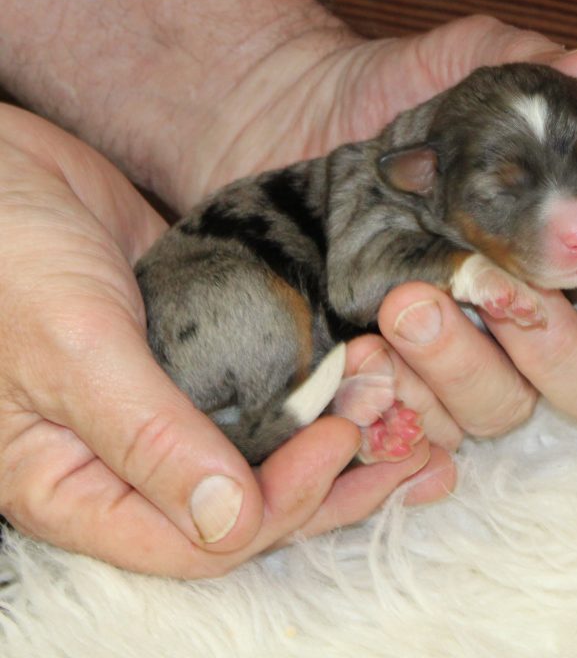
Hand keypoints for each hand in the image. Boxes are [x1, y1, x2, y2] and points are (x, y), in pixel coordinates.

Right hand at [0, 105, 452, 577]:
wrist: (5, 171)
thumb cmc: (7, 257)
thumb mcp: (69, 347)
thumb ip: (145, 436)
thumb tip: (231, 524)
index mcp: (80, 485)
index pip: (195, 540)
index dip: (277, 507)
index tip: (336, 442)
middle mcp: (133, 458)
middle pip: (247, 503)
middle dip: (328, 476)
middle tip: (401, 435)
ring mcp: (175, 402)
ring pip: (267, 444)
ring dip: (335, 428)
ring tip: (402, 405)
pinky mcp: (205, 350)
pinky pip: (269, 381)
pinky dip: (318, 379)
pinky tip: (368, 363)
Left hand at [180, 16, 576, 450]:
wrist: (300, 141)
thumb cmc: (396, 113)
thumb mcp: (457, 67)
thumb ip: (529, 66)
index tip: (566, 237)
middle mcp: (548, 311)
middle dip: (556, 345)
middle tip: (494, 292)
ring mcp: (483, 357)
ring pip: (510, 410)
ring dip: (462, 368)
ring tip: (403, 308)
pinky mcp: (418, 384)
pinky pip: (432, 429)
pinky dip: (402, 400)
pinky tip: (365, 353)